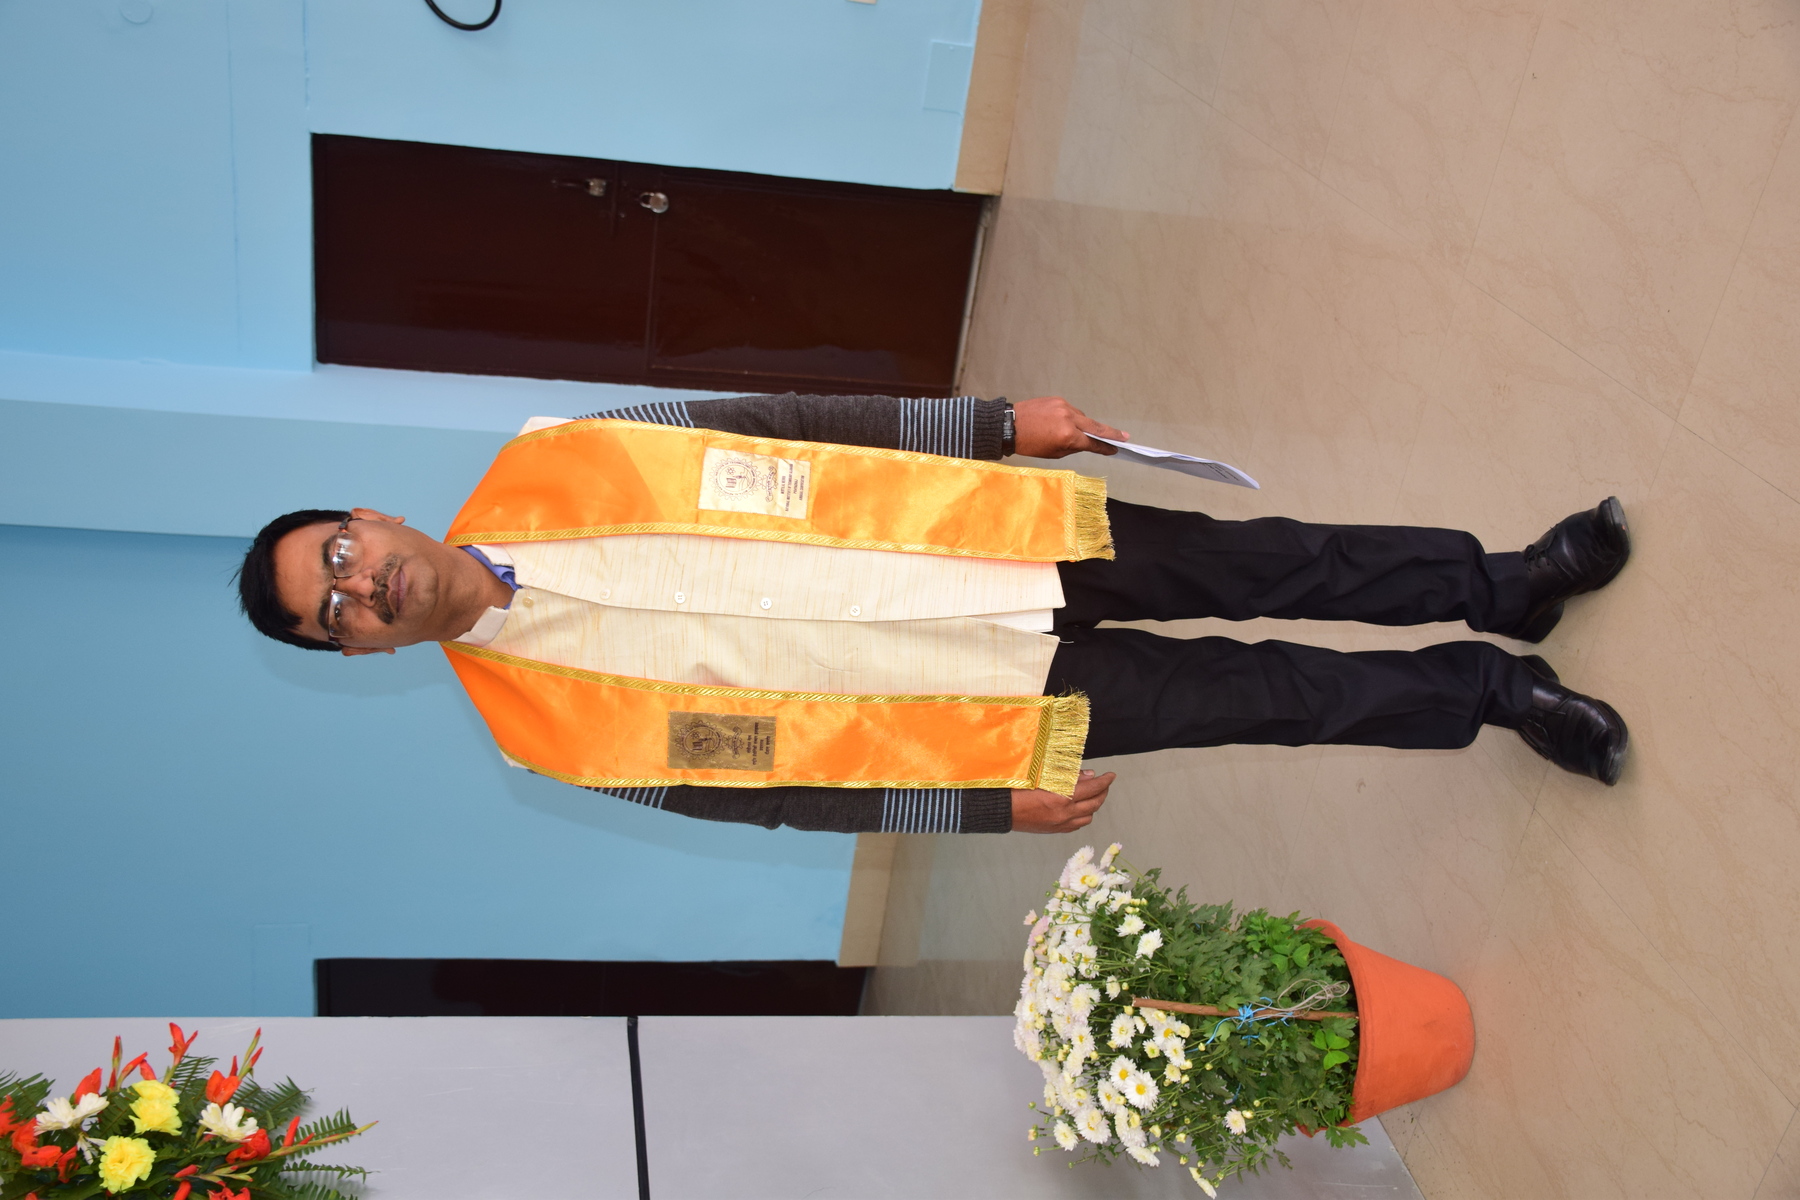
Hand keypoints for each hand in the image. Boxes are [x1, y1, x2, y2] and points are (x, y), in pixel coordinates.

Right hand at [1010, 770, 1115, 832]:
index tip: (1111, 775)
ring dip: (1094, 805)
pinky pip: (1077, 825)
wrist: (1002, 810)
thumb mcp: (1043, 776)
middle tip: (1104, 784)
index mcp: (1063, 798)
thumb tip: (1088, 775)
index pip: (1093, 788)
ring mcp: (1061, 824)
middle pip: (1095, 804)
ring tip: (1092, 795)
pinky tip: (1079, 808)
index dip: (1105, 781)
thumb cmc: (1018, 789)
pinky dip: (1083, 815)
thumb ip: (1068, 776)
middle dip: (1103, 792)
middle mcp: (1065, 814)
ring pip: (1088, 816)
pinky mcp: (1055, 830)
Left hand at [1011, 396, 1128, 457]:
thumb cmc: (1029, 444)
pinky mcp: (1058, 399)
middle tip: (1125, 436)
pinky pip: (1072, 410)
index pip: (1093, 443)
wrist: (1009, 425)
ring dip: (1084, 425)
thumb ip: (1073, 447)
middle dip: (1110, 433)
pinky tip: (1066, 423)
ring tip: (1079, 433)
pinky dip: (1073, 418)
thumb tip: (1086, 443)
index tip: (1116, 449)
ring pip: (1082, 417)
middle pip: (1096, 426)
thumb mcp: (1054, 453)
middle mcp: (1069, 419)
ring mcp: (1064, 407)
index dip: (1105, 447)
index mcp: (1068, 436)